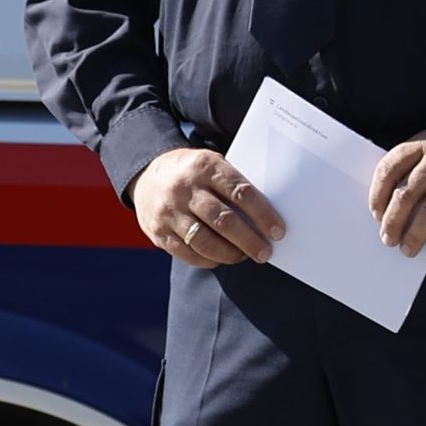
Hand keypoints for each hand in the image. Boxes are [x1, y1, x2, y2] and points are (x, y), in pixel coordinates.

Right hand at [132, 145, 283, 269]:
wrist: (147, 176)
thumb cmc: (193, 173)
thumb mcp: (211, 165)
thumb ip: (233, 185)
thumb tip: (266, 216)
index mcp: (205, 166)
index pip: (240, 192)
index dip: (263, 214)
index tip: (278, 230)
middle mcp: (184, 188)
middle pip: (224, 220)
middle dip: (250, 240)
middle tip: (265, 252)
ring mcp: (169, 211)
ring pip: (205, 241)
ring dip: (230, 254)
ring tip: (244, 256)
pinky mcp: (158, 232)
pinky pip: (187, 254)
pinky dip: (208, 260)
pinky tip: (221, 259)